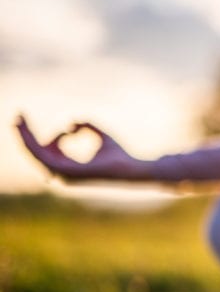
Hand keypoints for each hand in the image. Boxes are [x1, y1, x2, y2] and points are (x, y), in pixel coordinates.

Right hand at [15, 115, 150, 180]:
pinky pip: (42, 156)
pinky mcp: (66, 171)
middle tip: (18, 116)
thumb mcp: (100, 134)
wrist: (131, 167)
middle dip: (24, 135)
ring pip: (35, 154)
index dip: (47, 135)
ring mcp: (63, 174)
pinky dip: (33, 142)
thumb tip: (71, 123)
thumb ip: (86, 125)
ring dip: (25, 136)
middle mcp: (62, 173)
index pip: (48, 150)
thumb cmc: (118, 154)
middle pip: (36, 152)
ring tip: (19, 120)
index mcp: (68, 168)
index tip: (53, 124)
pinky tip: (29, 129)